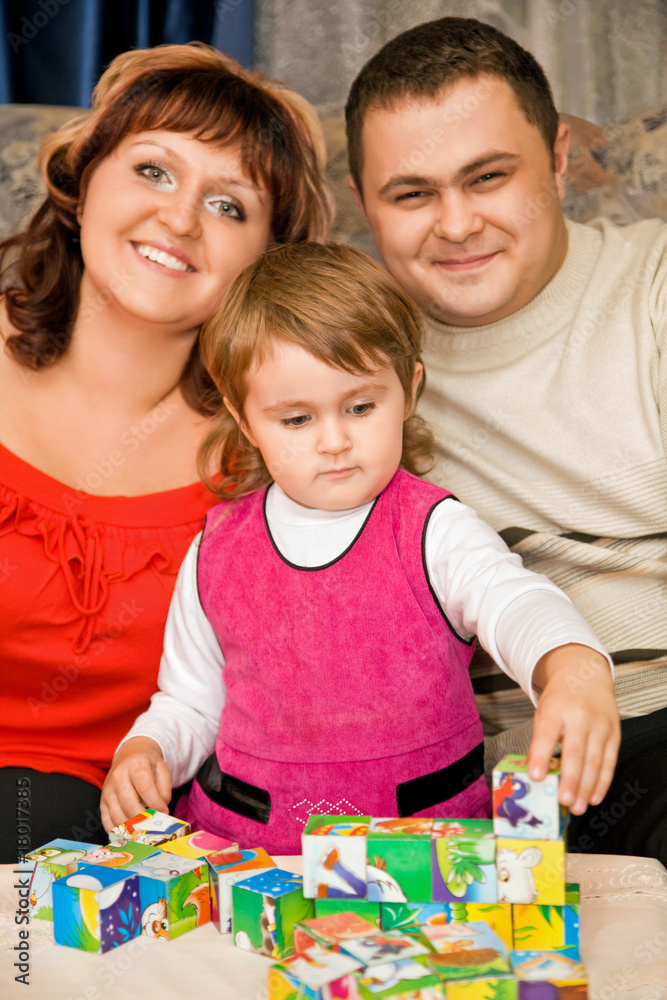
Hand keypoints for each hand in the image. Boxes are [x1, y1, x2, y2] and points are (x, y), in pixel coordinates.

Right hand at [101, 736, 172, 830]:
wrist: (130, 755)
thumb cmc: (148, 765)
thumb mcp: (162, 770)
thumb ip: (164, 791)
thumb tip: (161, 812)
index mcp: (136, 766)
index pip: (145, 788)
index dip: (156, 804)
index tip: (165, 812)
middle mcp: (118, 777)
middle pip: (129, 804)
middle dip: (143, 819)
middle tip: (154, 825)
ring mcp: (108, 790)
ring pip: (117, 816)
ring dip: (132, 827)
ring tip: (144, 829)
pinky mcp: (102, 801)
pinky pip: (107, 822)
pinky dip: (118, 831)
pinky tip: (129, 832)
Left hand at [527, 643, 619, 814]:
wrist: (586, 676)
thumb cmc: (559, 699)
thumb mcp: (543, 713)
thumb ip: (539, 741)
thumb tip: (534, 774)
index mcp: (556, 709)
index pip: (547, 734)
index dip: (541, 756)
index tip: (535, 777)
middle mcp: (580, 717)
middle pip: (575, 752)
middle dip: (569, 780)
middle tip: (563, 802)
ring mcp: (600, 725)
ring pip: (594, 761)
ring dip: (585, 787)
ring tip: (576, 807)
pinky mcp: (614, 733)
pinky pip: (609, 762)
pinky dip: (602, 782)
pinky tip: (593, 797)